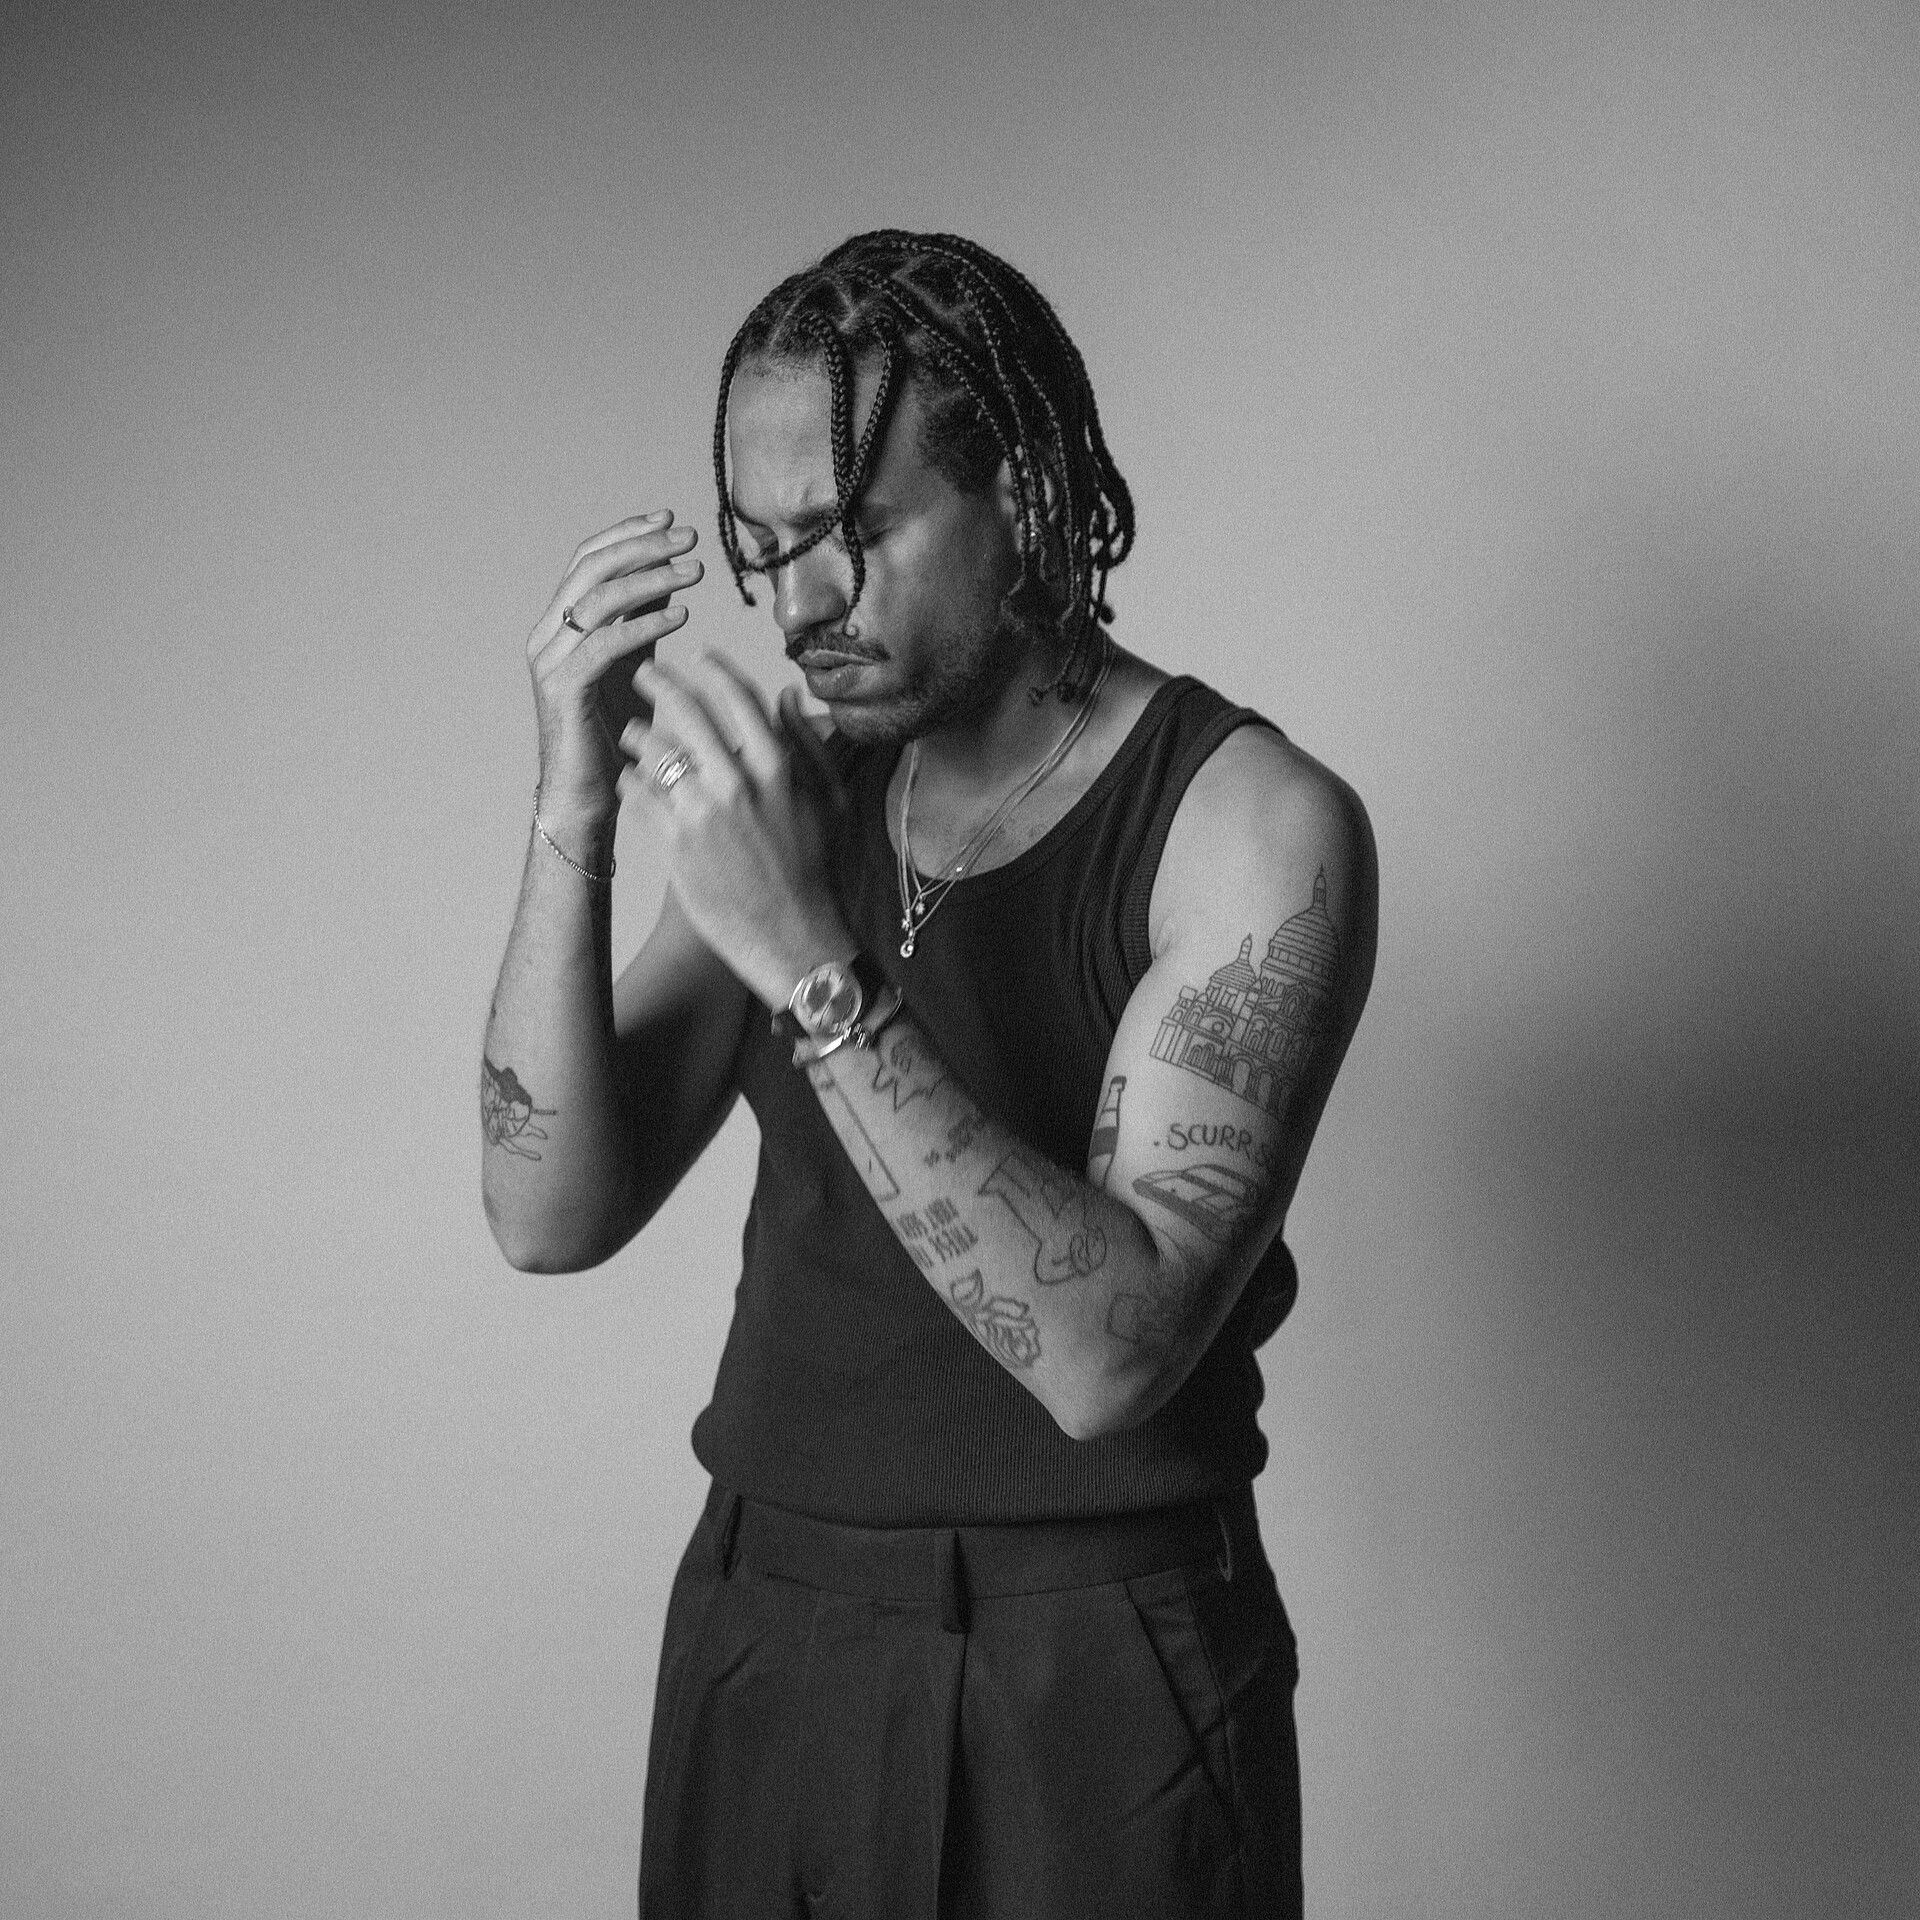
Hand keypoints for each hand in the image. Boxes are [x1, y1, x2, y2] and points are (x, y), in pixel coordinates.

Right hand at [526, 511, 703, 822]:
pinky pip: (606, 643)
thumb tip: (668, 579)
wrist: (585, 796)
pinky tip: (682, 615)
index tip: (670, 520)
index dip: (628, 534)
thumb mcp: (632, 664)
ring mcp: (550, 661)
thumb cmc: (613, 735)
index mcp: (559, 624)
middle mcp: (547, 635)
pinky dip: (646, 623)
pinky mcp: (564, 689)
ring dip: (652, 578)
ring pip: (599, 599)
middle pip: (592, 568)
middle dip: (643, 546)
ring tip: (695, 571)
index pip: (589, 559)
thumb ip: (640, 622)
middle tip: (689, 538)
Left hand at [618, 653, 855, 1005]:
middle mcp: (737, 782)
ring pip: (652, 750)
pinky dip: (630, 780)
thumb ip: (809, 743)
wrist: (794, 938)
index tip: (695, 658)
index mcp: (778, 766)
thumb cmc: (817, 871)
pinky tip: (630, 779)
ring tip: (630, 733)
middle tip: (640, 674)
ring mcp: (702, 813)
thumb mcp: (832, 802)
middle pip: (684, 712)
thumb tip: (788, 695)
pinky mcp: (674, 844)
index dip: (711, 669)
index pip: (736, 696)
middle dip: (657, 685)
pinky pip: (638, 795)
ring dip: (637, 735)